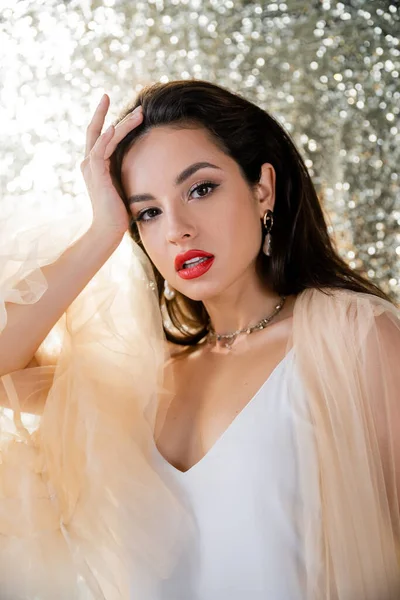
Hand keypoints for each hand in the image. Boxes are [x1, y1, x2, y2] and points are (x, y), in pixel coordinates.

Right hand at [80, 93, 142, 241]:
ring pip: (104, 137)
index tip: (119, 107)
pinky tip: (115, 127)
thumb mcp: (125, 185)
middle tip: (115, 97)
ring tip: (139, 113)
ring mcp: (91, 168)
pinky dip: (106, 138)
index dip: (109, 120)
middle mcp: (90, 163)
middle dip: (104, 112)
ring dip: (121, 123)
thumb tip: (145, 163)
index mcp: (96, 165)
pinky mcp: (95, 174)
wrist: (108, 230)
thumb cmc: (119, 212)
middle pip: (97, 130)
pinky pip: (99, 151)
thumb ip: (127, 171)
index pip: (101, 136)